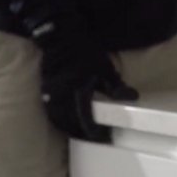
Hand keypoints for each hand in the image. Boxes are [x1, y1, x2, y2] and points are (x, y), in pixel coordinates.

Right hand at [34, 17, 138, 142]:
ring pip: (59, 120)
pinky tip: (66, 122)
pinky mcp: (44, 91)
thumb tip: (132, 98)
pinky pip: (51, 112)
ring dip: (70, 129)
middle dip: (83, 134)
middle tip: (95, 139)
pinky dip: (59, 120)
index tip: (106, 138)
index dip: (96, 132)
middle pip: (71, 124)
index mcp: (78, 92)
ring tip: (82, 134)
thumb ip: (116, 86)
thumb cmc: (83, 52)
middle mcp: (61, 97)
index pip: (86, 120)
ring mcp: (50, 95)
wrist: (59, 37)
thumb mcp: (104, 67)